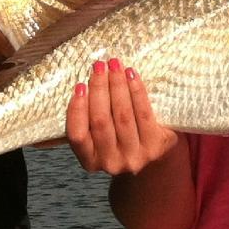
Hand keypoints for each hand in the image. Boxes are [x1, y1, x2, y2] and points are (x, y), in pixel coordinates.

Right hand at [65, 57, 179, 174]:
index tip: (79, 86)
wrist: (152, 151)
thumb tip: (73, 87)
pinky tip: (131, 75)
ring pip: (123, 116)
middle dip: (99, 89)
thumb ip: (85, 118)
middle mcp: (111, 163)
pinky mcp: (155, 146)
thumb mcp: (98, 136)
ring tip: (114, 65)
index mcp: (90, 161)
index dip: (77, 110)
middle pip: (101, 121)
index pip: (77, 135)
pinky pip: (144, 114)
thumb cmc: (119, 137)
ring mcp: (135, 156)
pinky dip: (136, 91)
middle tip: (99, 66)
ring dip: (117, 86)